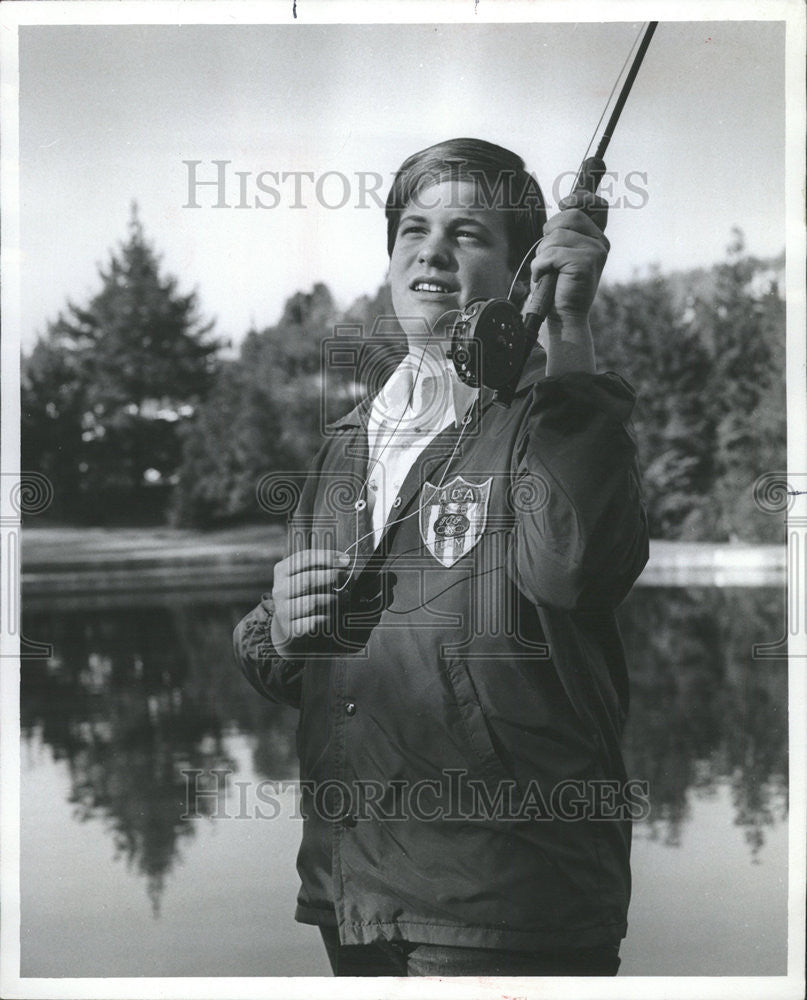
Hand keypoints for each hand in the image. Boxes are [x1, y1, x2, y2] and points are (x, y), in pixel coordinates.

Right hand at [270, 548, 349, 658]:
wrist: (288, 624)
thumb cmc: (302, 594)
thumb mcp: (304, 575)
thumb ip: (320, 566)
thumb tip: (344, 560)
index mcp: (282, 570)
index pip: (305, 558)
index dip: (327, 557)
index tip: (345, 559)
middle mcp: (279, 589)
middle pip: (308, 579)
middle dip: (331, 576)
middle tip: (346, 576)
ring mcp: (282, 609)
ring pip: (311, 602)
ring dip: (332, 598)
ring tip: (344, 596)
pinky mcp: (289, 628)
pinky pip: (311, 622)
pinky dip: (324, 618)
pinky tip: (331, 615)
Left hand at [529, 191, 608, 374]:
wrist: (564, 316)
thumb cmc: (559, 286)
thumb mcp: (562, 254)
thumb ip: (565, 232)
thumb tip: (566, 202)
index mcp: (596, 238)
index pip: (596, 205)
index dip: (580, 198)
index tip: (565, 203)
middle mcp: (600, 243)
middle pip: (570, 215)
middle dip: (550, 232)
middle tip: (547, 255)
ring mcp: (595, 251)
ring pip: (556, 235)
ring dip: (542, 254)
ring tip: (548, 271)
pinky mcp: (585, 261)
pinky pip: (551, 253)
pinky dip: (539, 266)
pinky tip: (544, 277)